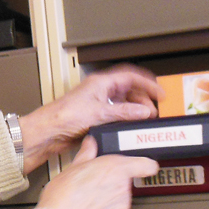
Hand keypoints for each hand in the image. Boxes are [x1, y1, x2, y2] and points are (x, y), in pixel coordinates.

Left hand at [19, 65, 160, 173]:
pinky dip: (127, 118)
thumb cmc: (64, 116)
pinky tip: (131, 126)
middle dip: (143, 98)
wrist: (48, 132)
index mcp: (101, 82)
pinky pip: (117, 114)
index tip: (160, 93)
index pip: (131, 77)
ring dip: (136, 109)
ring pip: (123, 102)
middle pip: (129, 90)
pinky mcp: (95, 117)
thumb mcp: (99, 113)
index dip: (148, 83)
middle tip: (154, 109)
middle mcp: (100, 91)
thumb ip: (124, 112)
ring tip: (145, 118)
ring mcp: (97, 104)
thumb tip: (144, 111)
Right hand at [36, 136, 157, 208]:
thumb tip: (90, 144)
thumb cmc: (64, 196)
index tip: (143, 165)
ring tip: (88, 199)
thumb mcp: (73, 167)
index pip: (146, 165)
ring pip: (120, 199)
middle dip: (112, 183)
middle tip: (94, 184)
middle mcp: (123, 189)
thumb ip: (87, 153)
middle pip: (125, 182)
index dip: (144, 164)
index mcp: (116, 169)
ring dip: (108, 199)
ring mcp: (122, 208)